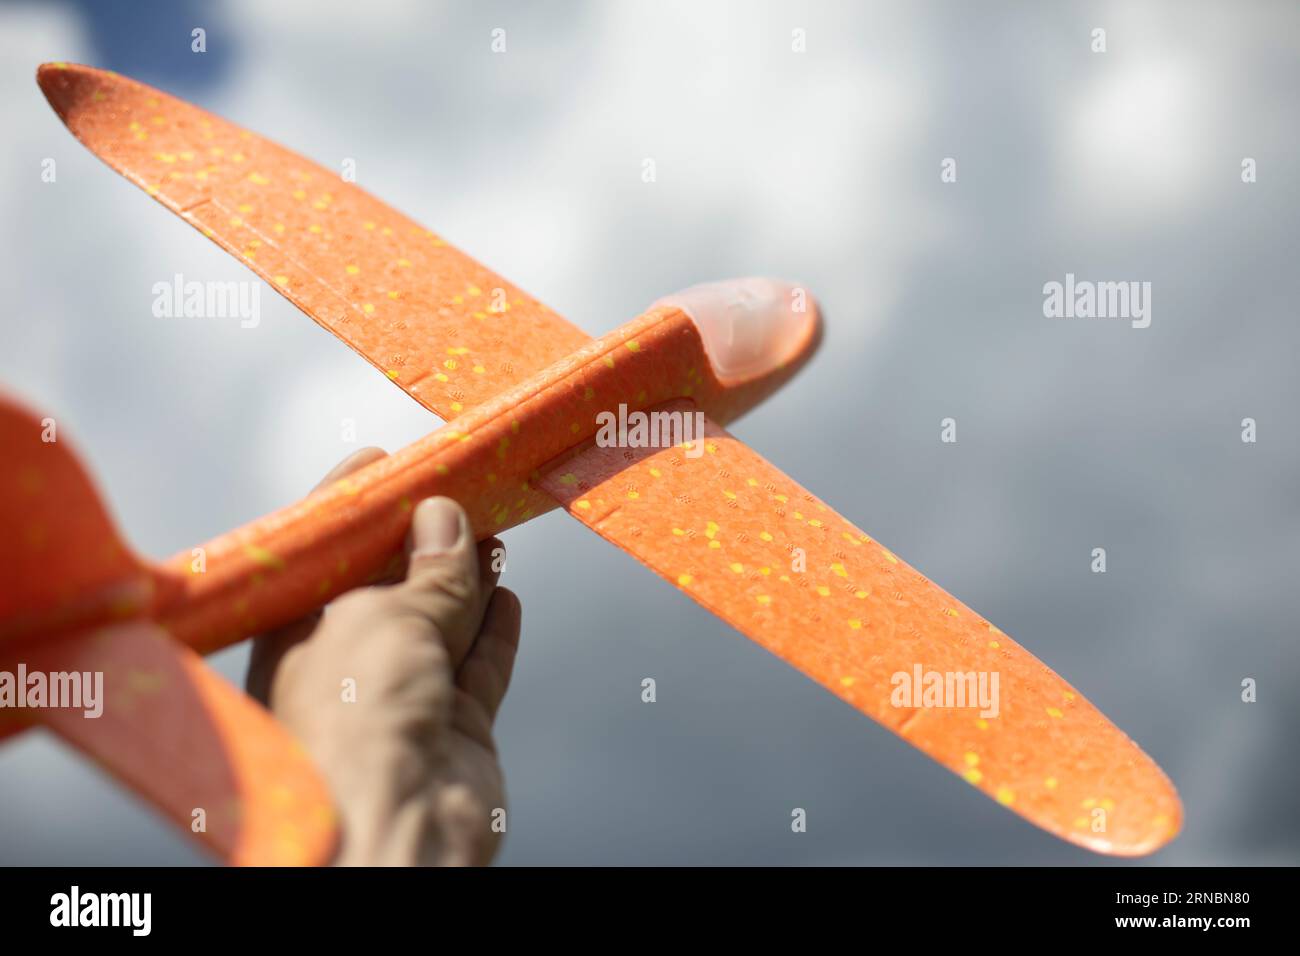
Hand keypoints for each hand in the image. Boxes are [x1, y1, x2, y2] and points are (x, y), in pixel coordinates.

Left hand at [246, 448, 521, 865]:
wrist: (396, 828)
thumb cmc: (355, 716)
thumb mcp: (386, 618)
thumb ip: (425, 572)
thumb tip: (445, 518)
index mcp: (296, 634)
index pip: (325, 555)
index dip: (357, 508)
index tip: (385, 463)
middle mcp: (344, 662)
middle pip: (391, 585)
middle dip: (425, 539)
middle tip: (462, 491)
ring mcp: (403, 696)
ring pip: (443, 620)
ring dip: (468, 578)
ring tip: (494, 532)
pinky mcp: (455, 725)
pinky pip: (480, 663)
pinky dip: (496, 626)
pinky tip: (507, 590)